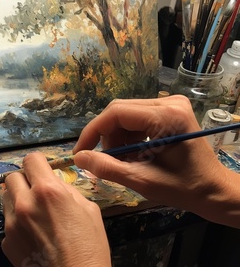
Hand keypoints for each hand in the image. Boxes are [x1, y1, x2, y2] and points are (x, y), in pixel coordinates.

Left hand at [1, 152, 110, 265]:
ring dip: (18, 200)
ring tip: (36, 214)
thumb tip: (56, 183)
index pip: (31, 160)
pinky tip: (34, 235)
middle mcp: (25, 204)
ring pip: (7, 198)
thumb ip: (67, 191)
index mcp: (48, 191)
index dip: (38, 164)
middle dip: (25, 181)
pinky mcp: (6, 241)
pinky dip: (17, 223)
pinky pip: (8, 222)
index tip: (42, 169)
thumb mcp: (89, 210)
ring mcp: (12, 223)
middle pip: (12, 177)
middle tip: (37, 192)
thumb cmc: (89, 248)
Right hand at [73, 95, 239, 227]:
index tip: (79, 152)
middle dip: (105, 136)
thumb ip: (107, 167)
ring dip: (116, 138)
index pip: (116, 113)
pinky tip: (133, 155)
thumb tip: (78, 158)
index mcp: (166, 117)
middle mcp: (169, 103)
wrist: (214, 190)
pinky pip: (137, 118)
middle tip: (100, 159)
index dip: (93, 132)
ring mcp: (171, 104)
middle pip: (119, 111)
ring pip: (126, 115)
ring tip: (120, 161)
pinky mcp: (170, 111)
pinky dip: (128, 136)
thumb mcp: (141, 181)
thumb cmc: (183, 189)